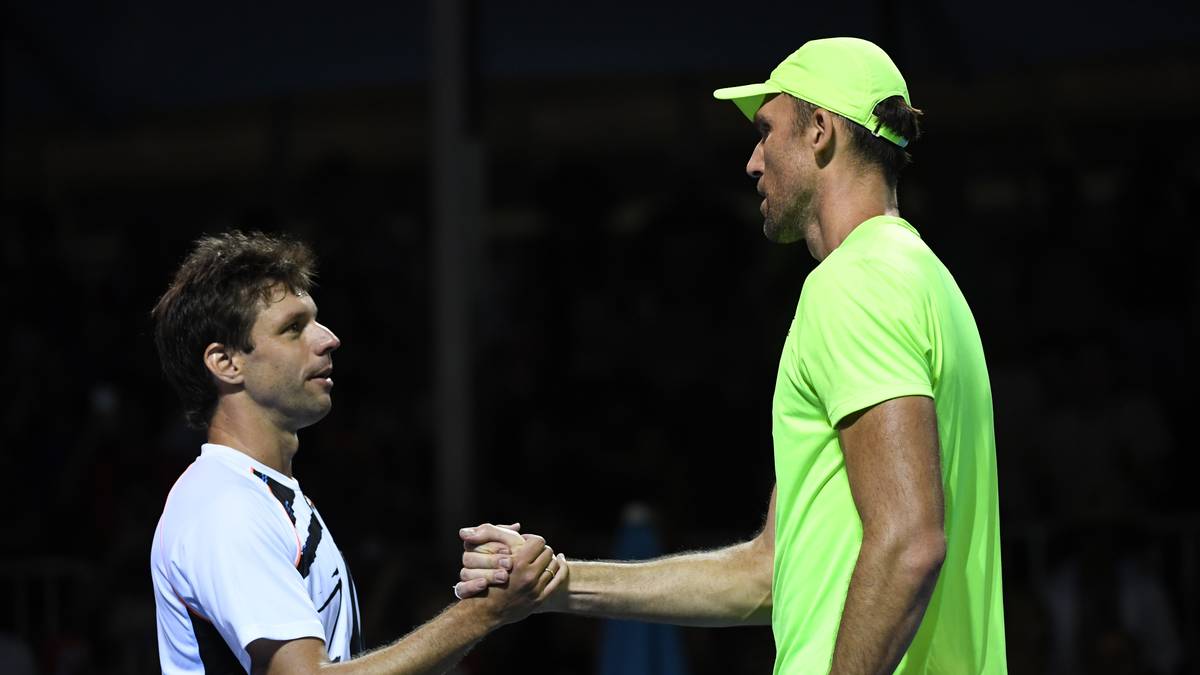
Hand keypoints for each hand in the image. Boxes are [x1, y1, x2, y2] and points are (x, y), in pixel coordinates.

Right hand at [454, 523, 568, 616]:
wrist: (485, 611)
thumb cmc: (485, 581)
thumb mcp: (489, 558)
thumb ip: (502, 539)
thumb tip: (518, 526)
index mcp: (517, 563)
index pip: (538, 541)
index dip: (532, 539)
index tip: (526, 541)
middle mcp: (528, 576)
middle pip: (547, 552)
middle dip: (541, 549)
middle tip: (534, 551)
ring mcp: (535, 588)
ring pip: (554, 564)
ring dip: (549, 559)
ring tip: (542, 558)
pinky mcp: (540, 598)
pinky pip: (558, 579)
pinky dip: (561, 568)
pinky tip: (560, 562)